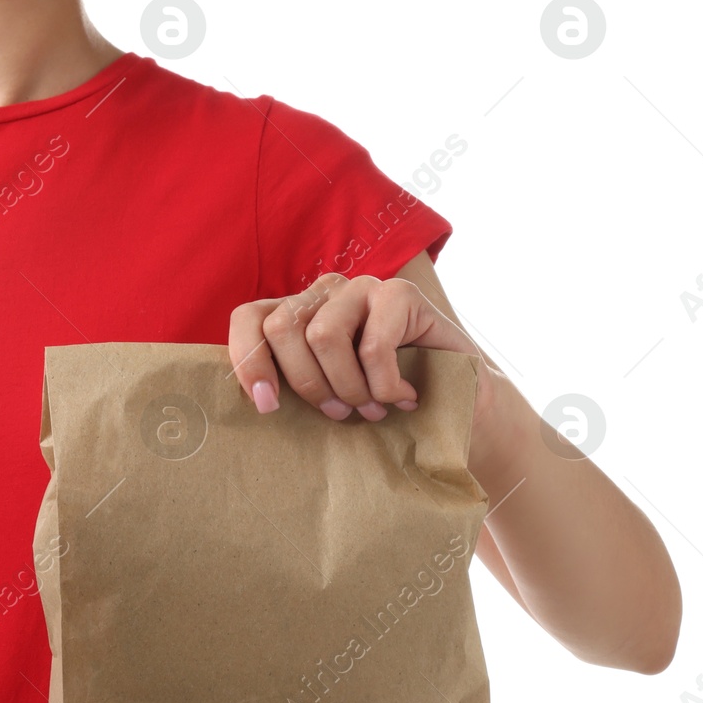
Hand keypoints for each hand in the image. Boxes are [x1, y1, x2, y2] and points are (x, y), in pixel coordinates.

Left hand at [228, 271, 493, 423]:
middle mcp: (321, 293)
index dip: (248, 361)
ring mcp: (360, 288)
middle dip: (307, 383)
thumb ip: (287, 389)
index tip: (268, 407)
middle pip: (282, 328)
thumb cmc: (379, 404)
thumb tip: (253, 402)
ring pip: (323, 336)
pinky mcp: (399, 293)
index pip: (248, 318)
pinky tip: (404, 398)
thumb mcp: (323, 398)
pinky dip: (385, 385)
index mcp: (294, 314)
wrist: (454, 405)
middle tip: (339, 414)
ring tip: (373, 409)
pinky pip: (373, 345)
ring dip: (349, 387)